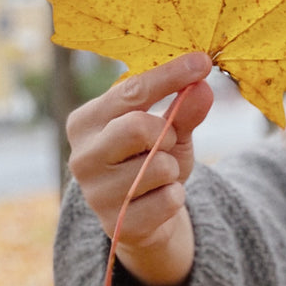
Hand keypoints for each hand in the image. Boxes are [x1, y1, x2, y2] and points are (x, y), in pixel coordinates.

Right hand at [66, 52, 213, 285]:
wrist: (144, 221)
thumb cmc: (151, 163)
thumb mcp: (171, 132)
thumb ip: (184, 110)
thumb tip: (203, 88)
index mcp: (86, 122)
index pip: (131, 90)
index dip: (170, 75)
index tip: (203, 61)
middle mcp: (82, 156)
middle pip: (137, 127)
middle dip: (166, 133)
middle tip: (166, 142)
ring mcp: (96, 193)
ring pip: (158, 167)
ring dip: (173, 168)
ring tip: (160, 175)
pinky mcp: (118, 225)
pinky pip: (168, 199)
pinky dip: (176, 196)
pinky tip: (160, 200)